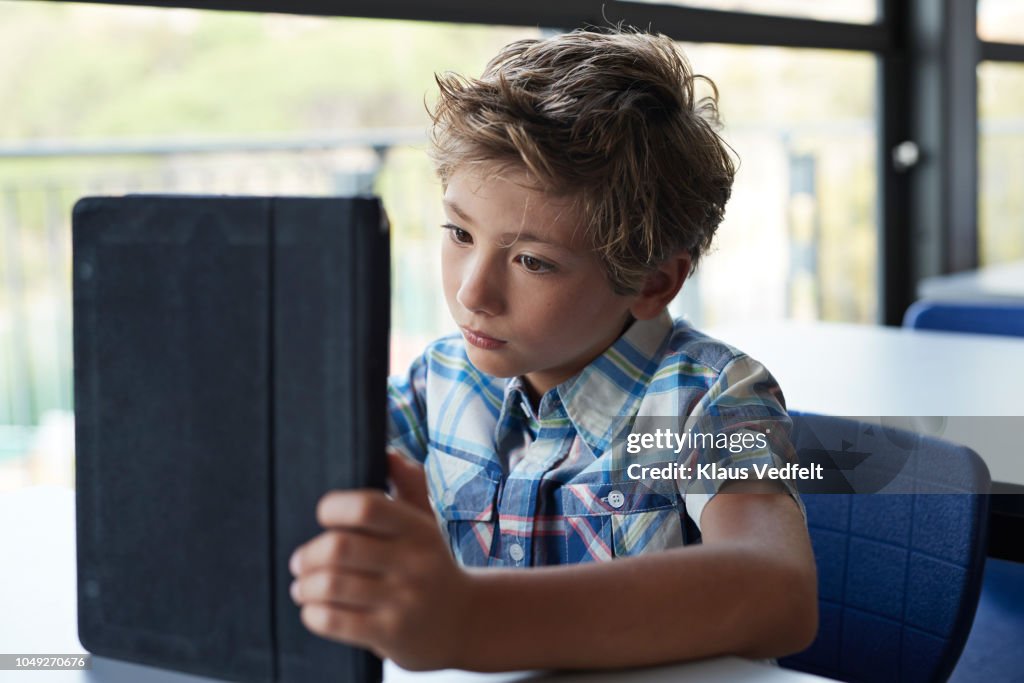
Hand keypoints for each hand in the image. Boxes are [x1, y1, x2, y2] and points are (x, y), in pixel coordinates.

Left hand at [288, 450, 474, 670]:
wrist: (465, 621)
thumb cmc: (432, 564)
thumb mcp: (427, 521)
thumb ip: (408, 482)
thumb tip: (387, 451)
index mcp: (417, 528)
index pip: (366, 508)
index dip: (333, 508)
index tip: (324, 518)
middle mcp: (413, 562)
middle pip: (339, 548)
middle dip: (308, 554)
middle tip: (300, 561)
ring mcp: (403, 600)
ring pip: (331, 585)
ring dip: (305, 586)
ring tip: (302, 586)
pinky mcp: (392, 634)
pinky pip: (334, 621)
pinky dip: (312, 613)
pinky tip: (314, 608)